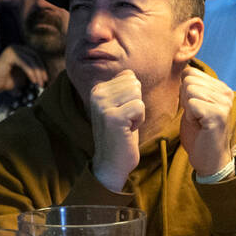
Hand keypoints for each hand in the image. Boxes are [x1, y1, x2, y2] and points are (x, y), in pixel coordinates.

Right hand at [0, 45, 47, 96]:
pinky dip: (30, 72)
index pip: (36, 57)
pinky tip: (33, 80)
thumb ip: (33, 70)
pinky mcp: (9, 54)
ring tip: (39, 83)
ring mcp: (12, 49)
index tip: (46, 79)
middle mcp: (16, 47)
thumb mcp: (24, 75)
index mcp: (20, 50)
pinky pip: (24, 62)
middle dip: (41, 70)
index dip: (42, 68)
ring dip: (37, 72)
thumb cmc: (7, 81)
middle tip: (44, 82)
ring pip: (31, 60)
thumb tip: (48, 72)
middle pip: (35, 57)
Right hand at [86, 70, 143, 191]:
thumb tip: (130, 73)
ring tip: (126, 124)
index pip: (129, 76)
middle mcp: (97, 94)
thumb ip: (123, 88)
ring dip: (138, 112)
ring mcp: (103, 105)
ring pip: (137, 95)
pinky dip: (139, 120)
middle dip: (136, 103)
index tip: (122, 111)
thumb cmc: (120, 133)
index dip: (133, 96)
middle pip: (134, 84)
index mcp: (97, 89)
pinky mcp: (113, 117)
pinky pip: (139, 107)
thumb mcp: (119, 106)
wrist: (111, 161)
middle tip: (125, 119)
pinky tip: (127, 130)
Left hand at [180, 66, 233, 177]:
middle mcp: (226, 92)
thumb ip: (189, 86)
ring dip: (188, 108)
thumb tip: (181, 67)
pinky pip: (192, 104)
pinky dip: (190, 116)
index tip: (193, 108)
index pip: (189, 72)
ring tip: (198, 120)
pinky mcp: (219, 114)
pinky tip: (200, 125)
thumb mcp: (191, 104)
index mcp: (220, 87)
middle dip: (185, 99)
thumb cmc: (197, 131)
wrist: (208, 157)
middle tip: (196, 116)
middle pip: (188, 80)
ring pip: (189, 90)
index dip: (183, 91)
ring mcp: (224, 103)